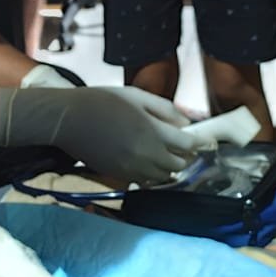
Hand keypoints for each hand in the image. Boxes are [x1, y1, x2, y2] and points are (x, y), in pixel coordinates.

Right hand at [0, 84, 200, 183]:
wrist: (68, 119)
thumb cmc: (102, 101)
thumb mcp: (136, 96)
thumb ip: (164, 109)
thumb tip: (186, 123)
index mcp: (153, 132)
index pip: (188, 145)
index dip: (201, 143)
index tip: (207, 142)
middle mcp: (146, 154)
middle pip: (178, 164)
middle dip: (185, 156)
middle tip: (184, 147)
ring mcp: (132, 168)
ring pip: (163, 177)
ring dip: (169, 168)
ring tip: (167, 155)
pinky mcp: (119, 175)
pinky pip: (145, 181)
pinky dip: (152, 174)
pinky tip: (148, 162)